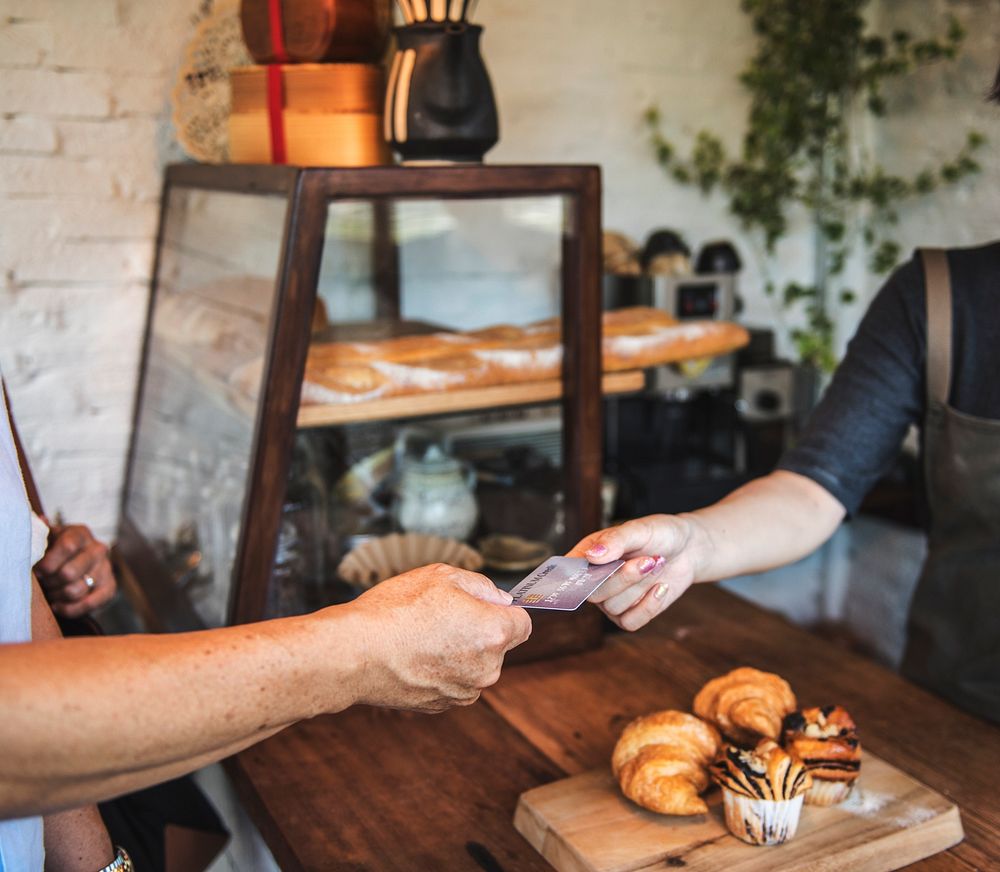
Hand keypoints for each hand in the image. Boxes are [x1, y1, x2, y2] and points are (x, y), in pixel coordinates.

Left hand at [35, 524, 116, 618]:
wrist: (76, 559)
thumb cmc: (57, 549)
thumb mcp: (49, 537)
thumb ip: (44, 532)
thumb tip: (41, 521)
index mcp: (81, 533)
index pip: (67, 547)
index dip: (48, 563)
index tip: (37, 571)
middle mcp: (98, 549)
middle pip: (70, 573)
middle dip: (50, 582)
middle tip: (43, 583)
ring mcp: (106, 568)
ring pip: (76, 590)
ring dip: (57, 595)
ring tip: (50, 593)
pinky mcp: (110, 587)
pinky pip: (91, 603)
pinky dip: (71, 609)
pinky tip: (58, 606)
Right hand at [342, 563, 531, 712]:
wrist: (354, 653)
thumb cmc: (395, 611)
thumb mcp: (441, 576)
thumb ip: (480, 586)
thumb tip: (500, 600)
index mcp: (493, 632)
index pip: (523, 622)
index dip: (505, 610)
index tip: (485, 605)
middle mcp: (487, 668)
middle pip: (499, 645)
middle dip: (479, 630)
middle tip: (443, 615)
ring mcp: (464, 691)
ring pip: (475, 665)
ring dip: (460, 651)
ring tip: (423, 635)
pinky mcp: (442, 706)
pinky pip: (454, 681)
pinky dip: (441, 669)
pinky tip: (414, 654)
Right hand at [568, 514, 705, 630]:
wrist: (688, 549)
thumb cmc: (659, 533)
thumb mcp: (640, 529)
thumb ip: (616, 540)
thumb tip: (592, 556)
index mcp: (588, 555)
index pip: (568, 571)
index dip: (571, 577)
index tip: (588, 573)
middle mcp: (596, 580)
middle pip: (592, 594)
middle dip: (622, 578)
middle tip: (645, 560)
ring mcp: (612, 599)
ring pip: (613, 608)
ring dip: (639, 587)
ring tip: (656, 565)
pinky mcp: (631, 613)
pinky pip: (631, 622)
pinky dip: (649, 606)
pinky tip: (661, 587)